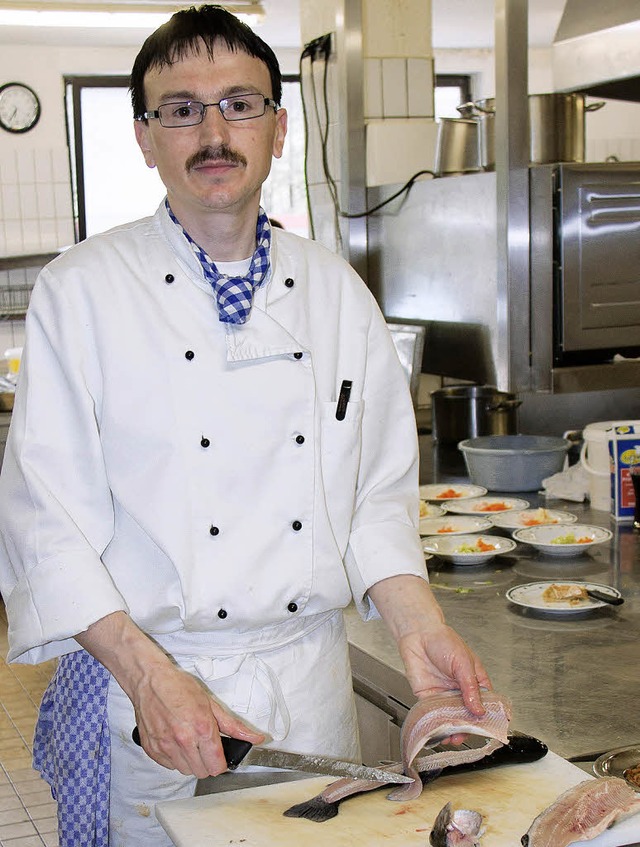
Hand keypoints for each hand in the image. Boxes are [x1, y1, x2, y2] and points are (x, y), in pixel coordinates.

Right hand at [133, 663, 264, 777]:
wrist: (150, 681)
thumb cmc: (178, 687)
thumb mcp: (211, 703)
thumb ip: (234, 726)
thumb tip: (255, 738)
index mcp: (202, 728)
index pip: (217, 766)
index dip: (221, 763)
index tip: (220, 755)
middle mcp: (183, 740)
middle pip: (202, 772)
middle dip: (207, 763)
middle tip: (205, 747)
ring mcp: (166, 746)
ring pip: (185, 771)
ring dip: (190, 762)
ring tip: (190, 743)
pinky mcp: (152, 749)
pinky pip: (168, 766)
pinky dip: (174, 759)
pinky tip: (175, 742)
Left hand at [397, 621, 490, 744]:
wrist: (418, 634)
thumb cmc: (443, 641)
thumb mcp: (463, 662)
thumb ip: (470, 687)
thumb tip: (479, 710)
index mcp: (475, 681)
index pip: (485, 703)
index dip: (487, 717)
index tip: (487, 728)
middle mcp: (461, 691)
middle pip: (468, 715)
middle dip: (468, 727)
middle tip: (466, 734)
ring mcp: (445, 696)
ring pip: (451, 718)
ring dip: (452, 729)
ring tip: (453, 737)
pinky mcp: (428, 698)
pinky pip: (434, 715)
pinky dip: (436, 725)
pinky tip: (439, 731)